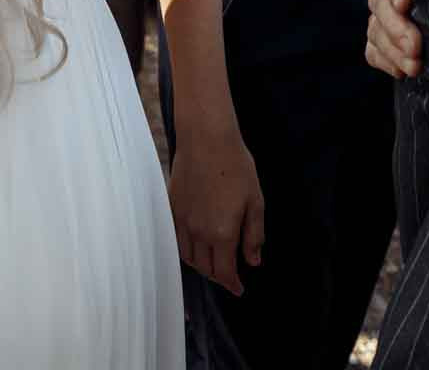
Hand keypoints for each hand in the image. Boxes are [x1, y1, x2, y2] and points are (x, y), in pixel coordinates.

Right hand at [166, 120, 265, 294]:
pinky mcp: (172, 208)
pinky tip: (195, 244)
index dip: (232, 284)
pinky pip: (177, 240)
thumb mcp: (256, 202)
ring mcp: (182, 221)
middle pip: (205, 268)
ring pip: (189, 257)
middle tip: (229, 275)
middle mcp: (198, 232)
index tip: (239, 289)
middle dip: (219, 276)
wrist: (206, 139)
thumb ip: (254, 235)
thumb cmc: (235, 167)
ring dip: (202, 265)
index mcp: (222, 233)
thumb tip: (253, 261)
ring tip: (213, 262)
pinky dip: (187, 250)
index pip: (224, 272)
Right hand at [364, 0, 421, 79]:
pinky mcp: (382, 39)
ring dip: (393, 51)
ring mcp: (383, 14)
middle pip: (381, 3)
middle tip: (414, 47)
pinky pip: (373, 50)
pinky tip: (401, 71)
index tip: (404, 3)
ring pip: (376, 30)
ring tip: (414, 67)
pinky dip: (385, 61)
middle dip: (396, 28)